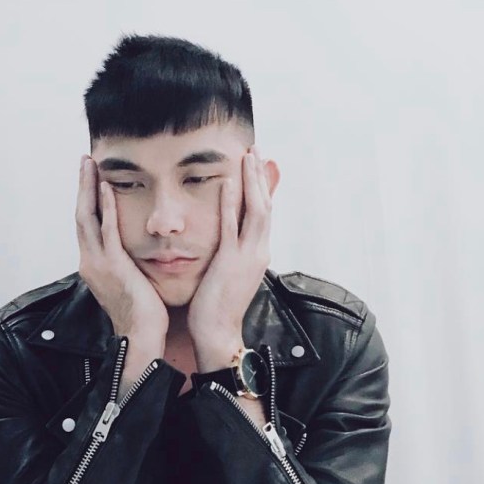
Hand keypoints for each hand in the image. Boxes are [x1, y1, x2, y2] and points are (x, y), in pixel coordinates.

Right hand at [75, 155, 168, 342]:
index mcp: (94, 264)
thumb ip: (124, 262)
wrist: (140, 338)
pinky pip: (106, 231)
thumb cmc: (141, 314)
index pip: (86, 224)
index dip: (86, 199)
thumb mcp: (128, 282)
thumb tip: (130, 250)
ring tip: (91, 165)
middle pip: (81, 215)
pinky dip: (104, 208)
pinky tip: (106, 188)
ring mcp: (98, 263)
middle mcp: (90, 261)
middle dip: (82, 186)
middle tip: (85, 161)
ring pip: (87, 218)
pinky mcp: (113, 266)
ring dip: (89, 189)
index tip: (89, 177)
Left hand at [187, 145, 272, 354]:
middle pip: (265, 205)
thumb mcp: (230, 272)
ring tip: (248, 156)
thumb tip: (232, 236)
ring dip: (252, 181)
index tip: (256, 164)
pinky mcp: (231, 262)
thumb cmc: (218, 306)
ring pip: (256, 211)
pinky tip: (229, 183)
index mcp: (257, 253)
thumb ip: (233, 250)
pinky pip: (232, 227)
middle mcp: (258, 251)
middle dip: (260, 176)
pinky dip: (232, 203)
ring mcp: (248, 256)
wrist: (218, 333)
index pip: (263, 213)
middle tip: (255, 149)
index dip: (261, 187)